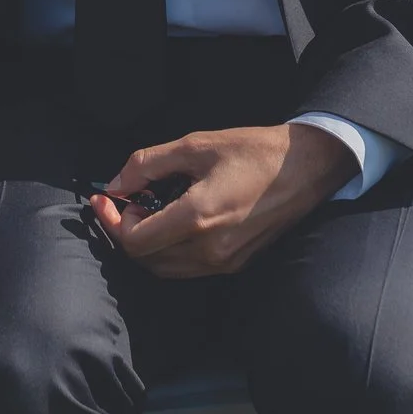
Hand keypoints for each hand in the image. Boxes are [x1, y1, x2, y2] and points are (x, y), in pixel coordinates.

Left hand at [92, 122, 357, 278]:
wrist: (305, 168)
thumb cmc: (253, 151)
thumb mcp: (196, 145)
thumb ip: (148, 163)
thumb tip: (116, 182)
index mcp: (198, 218)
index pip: (135, 242)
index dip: (112, 221)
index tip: (107, 198)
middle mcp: (210, 249)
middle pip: (146, 259)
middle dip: (128, 230)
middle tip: (130, 199)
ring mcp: (225, 261)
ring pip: (165, 268)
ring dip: (148, 243)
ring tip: (152, 207)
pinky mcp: (236, 264)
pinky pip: (188, 268)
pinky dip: (170, 250)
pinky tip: (175, 219)